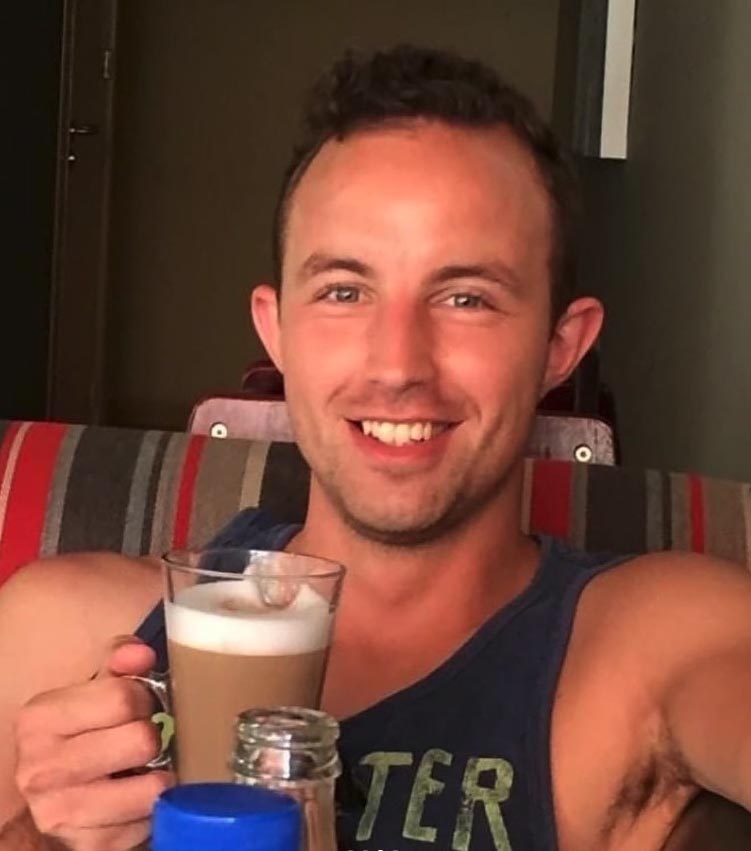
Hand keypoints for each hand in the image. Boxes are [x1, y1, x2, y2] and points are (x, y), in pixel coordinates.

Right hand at [14, 636, 173, 849]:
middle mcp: (42, 768)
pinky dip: (150, 810)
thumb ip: (118, 662)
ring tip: (143, 769)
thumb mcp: (90, 689)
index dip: (143, 698)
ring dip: (157, 776)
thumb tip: (141, 653)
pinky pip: (147, 823)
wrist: (46, 794)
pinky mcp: (86, 846)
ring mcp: (61, 812)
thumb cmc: (77, 734)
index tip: (139, 706)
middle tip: (142, 739)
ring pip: (152, 789)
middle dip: (151, 736)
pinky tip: (135, 798)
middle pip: (142, 741)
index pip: (123, 697)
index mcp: (41, 720)